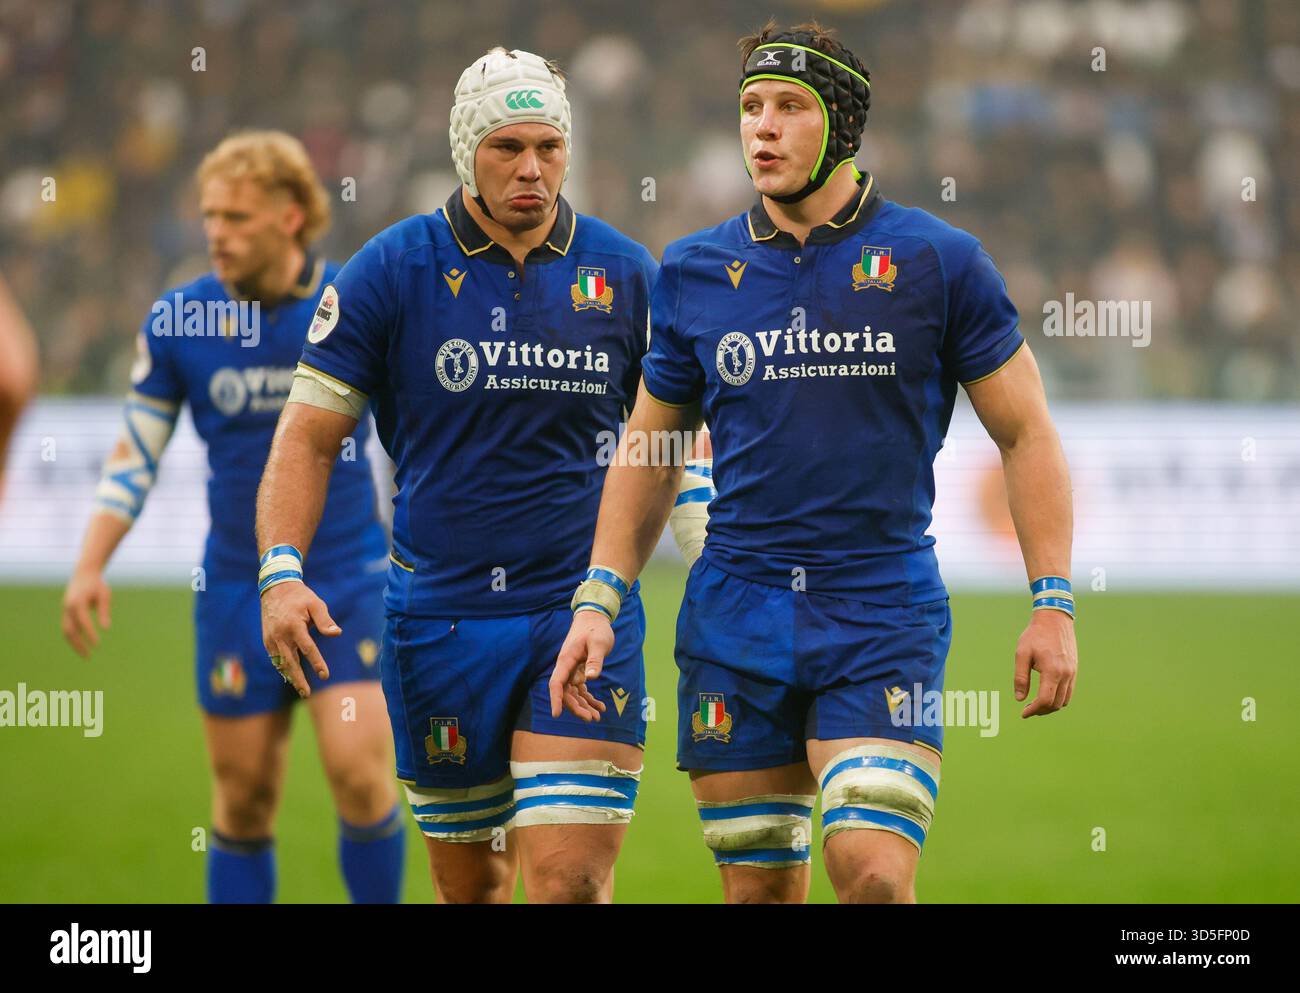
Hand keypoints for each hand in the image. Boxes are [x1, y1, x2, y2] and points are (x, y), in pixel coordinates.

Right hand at [62, 568, 110, 656]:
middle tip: (88, 656)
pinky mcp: (66, 612)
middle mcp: (68, 607)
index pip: (83, 622)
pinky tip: (82, 645)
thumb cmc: (97, 585)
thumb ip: (104, 611)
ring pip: (66, 631)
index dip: (89, 634)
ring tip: (85, 654)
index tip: (97, 645)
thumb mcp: (104, 595)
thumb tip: (106, 628)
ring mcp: (65, 610)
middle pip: (70, 631)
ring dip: (74, 644)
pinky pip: (67, 628)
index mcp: (78, 602)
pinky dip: (73, 637)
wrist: (84, 574)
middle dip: (78, 644)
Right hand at [260, 581, 339, 697]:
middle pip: (291, 661)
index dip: (317, 662)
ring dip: (290, 676)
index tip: (324, 675)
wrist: (275, 589)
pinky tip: (289, 676)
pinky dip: (281, 668)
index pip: (307, 648)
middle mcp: (280, 635)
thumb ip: (325, 620)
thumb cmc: (300, 597)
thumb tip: (336, 633)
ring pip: (281, 662)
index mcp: (294, 625)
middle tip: (306, 693)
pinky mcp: (266, 640)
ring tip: (300, 689)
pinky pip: (274, 658)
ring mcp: (271, 638)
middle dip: (299, 678)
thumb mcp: (315, 604)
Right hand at [549, 611, 613, 720]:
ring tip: (597, 717)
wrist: (594, 618)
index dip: (555, 699)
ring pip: (574, 693)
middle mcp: (566, 667)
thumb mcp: (599, 643)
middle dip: (576, 707)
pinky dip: (589, 698)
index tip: (556, 714)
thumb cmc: (596, 629)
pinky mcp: (580, 670)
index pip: (556, 683)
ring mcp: (572, 670)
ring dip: (584, 706)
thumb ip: (594, 660)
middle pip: (566, 692)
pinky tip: (600, 706)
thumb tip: (590, 678)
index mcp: (566, 660)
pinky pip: (582, 689)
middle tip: (591, 719)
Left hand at [1014, 608, 1076, 716]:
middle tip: (1027, 709)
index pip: (1045, 700)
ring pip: (1065, 700)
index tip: (1023, 713)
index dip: (1033, 710)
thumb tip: (1020, 699)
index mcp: (1052, 670)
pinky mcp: (1075, 670)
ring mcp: (1073, 672)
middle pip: (1056, 704)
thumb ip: (1020, 677)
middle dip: (1041, 711)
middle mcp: (1066, 674)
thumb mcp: (1022, 654)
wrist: (1055, 619)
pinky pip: (1069, 692)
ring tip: (1036, 705)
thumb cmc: (1035, 635)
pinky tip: (1047, 695)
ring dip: (1051, 707)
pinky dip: (1059, 698)